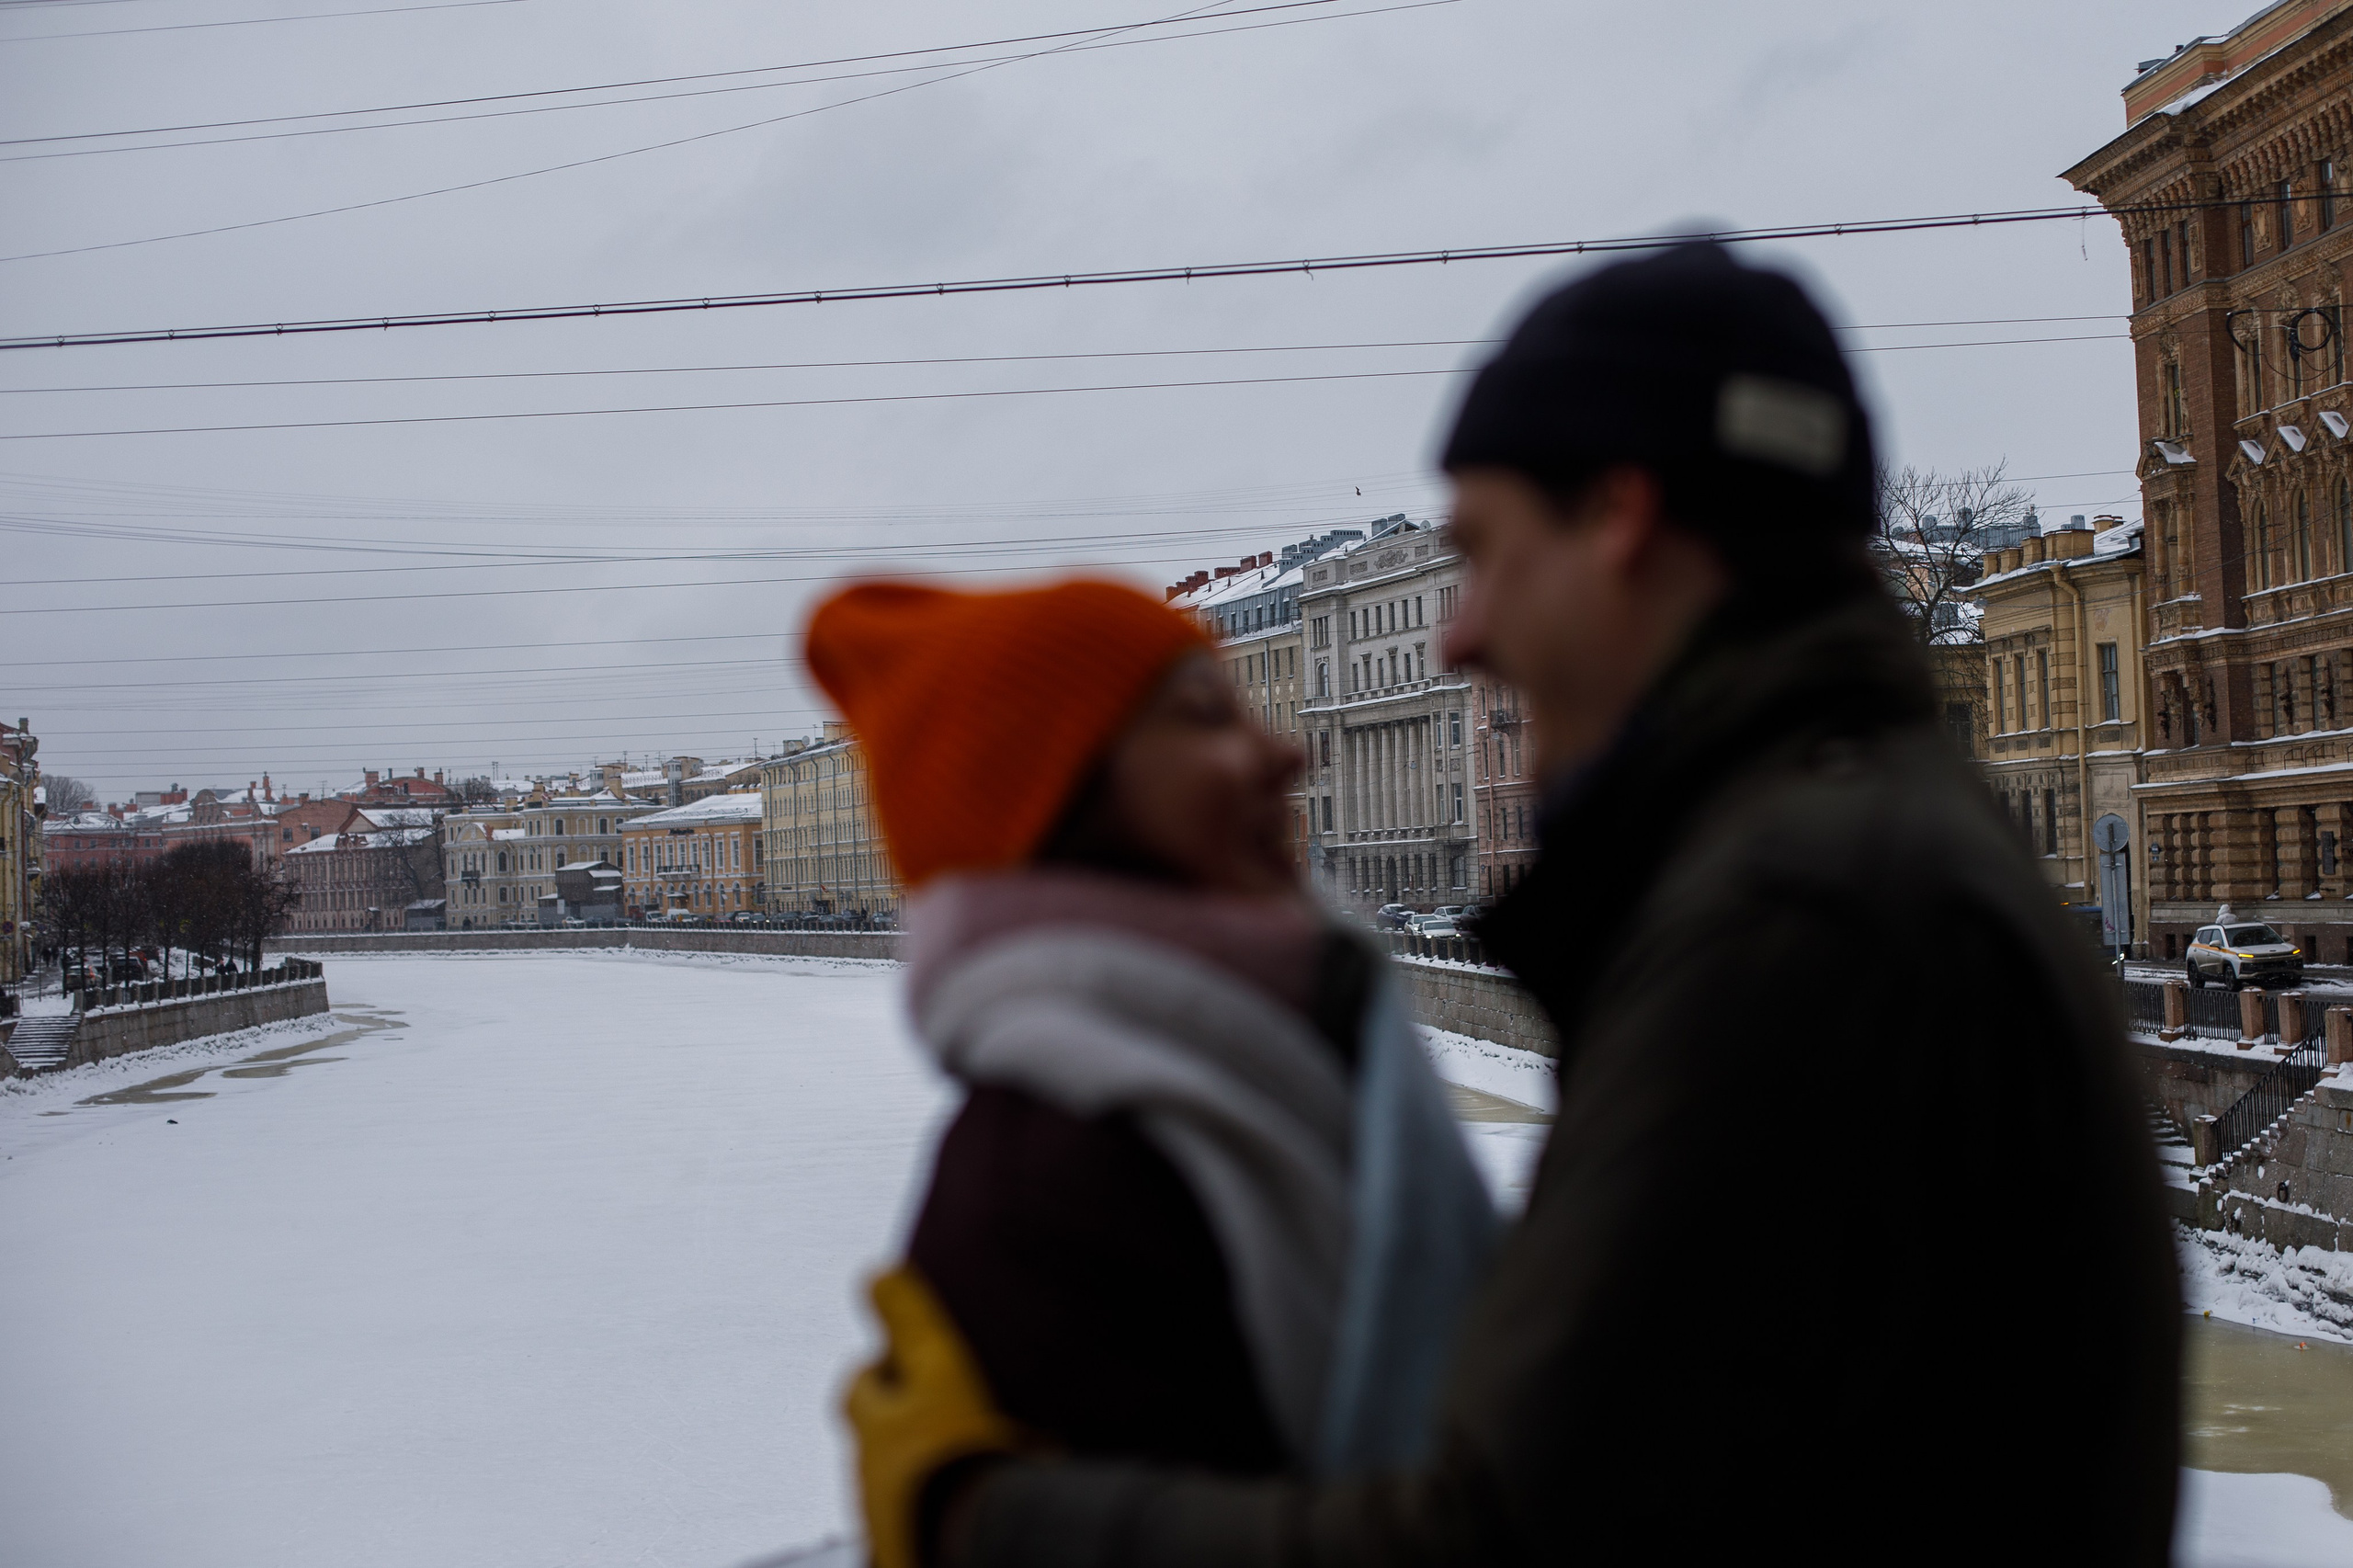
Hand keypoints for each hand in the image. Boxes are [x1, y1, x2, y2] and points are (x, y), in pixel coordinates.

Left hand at [843, 1265, 1022, 1567]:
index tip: (894, 1360)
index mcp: (874, 1427)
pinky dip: (929, 1506)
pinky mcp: (906, 1548)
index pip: (857, 1388)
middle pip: (870, 1440)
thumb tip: (876, 1271)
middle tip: (931, 1411)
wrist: (966, 1536)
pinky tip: (960, 1502)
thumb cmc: (953, 1455)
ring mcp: (886, 1517)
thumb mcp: (937, 1367)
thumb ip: (908, 1320)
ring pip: (890, 1482)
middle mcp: (870, 1474)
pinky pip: (912, 1520)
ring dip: (914, 1466)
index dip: (875, 1371)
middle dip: (894, 1422)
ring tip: (954, 1458)